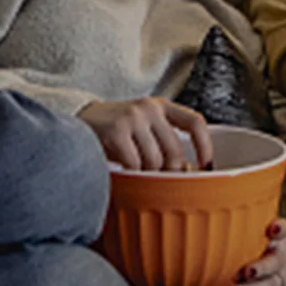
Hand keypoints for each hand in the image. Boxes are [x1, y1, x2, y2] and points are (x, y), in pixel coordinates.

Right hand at [77, 97, 212, 170]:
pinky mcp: (116, 131)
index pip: (194, 122)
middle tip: (156, 179)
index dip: (205, 146)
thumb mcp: (143, 127)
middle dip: (168, 172)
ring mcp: (132, 118)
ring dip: (145, 173)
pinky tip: (121, 167)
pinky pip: (134, 165)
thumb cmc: (116, 131)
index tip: (205, 166)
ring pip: (154, 162)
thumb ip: (162, 141)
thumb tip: (186, 173)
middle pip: (175, 151)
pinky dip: (130, 174)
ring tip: (133, 168)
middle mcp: (149, 108)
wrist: (79, 121)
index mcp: (160, 106)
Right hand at [226, 219, 285, 285]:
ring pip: (275, 257)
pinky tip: (273, 227)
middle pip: (269, 277)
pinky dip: (280, 228)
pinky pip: (285, 229)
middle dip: (256, 277)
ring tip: (251, 266)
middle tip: (244, 275)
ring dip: (264, 262)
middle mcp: (281, 270)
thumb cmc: (281, 273)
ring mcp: (285, 250)